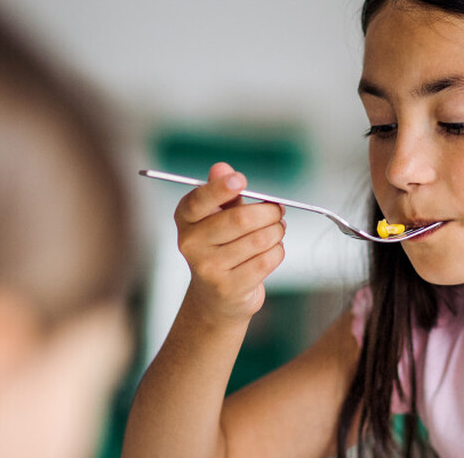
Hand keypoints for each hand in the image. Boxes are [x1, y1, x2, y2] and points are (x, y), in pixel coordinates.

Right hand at [174, 162, 285, 323]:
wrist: (216, 296)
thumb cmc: (221, 246)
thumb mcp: (218, 215)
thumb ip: (222, 192)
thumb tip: (221, 167)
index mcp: (185, 219)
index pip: (199, 200)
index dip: (220, 188)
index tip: (240, 180)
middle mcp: (191, 244)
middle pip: (239, 220)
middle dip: (268, 211)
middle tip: (278, 209)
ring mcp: (208, 268)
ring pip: (259, 240)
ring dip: (277, 231)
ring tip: (277, 229)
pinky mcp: (229, 287)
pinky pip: (266, 260)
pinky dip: (277, 250)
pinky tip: (272, 249)